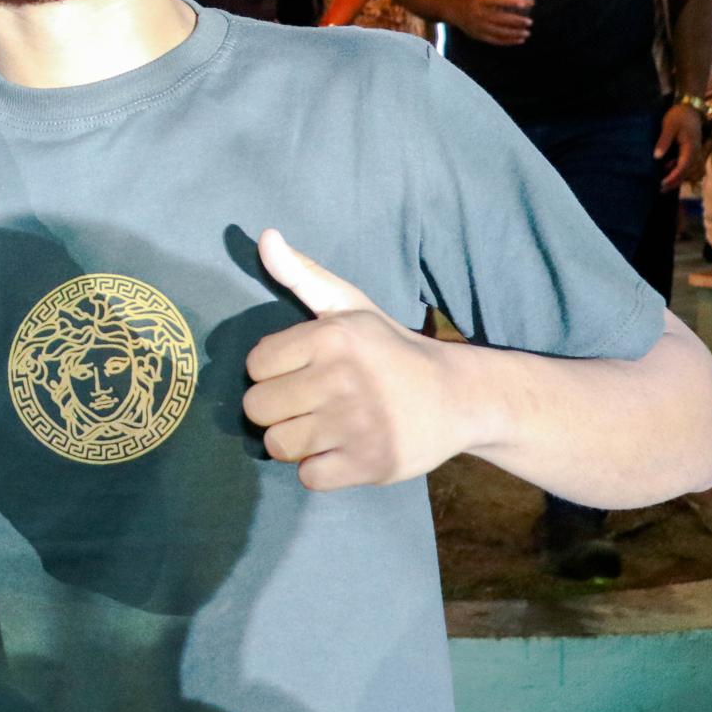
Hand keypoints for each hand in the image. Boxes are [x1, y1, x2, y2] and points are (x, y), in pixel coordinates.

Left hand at [243, 230, 465, 490]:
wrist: (458, 396)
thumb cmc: (390, 350)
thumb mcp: (349, 304)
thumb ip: (301, 274)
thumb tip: (264, 235)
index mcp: (332, 337)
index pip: (254, 365)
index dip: (271, 371)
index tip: (298, 372)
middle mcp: (342, 378)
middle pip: (257, 408)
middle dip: (276, 408)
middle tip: (306, 403)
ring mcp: (357, 424)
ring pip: (277, 445)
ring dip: (293, 441)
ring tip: (320, 427)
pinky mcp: (371, 463)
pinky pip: (308, 477)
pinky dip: (319, 469)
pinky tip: (339, 450)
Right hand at [455, 0, 532, 45]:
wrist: (459, 11)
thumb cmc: (481, 2)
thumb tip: (532, 2)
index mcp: (482, 0)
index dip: (511, 1)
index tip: (524, 4)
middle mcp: (479, 13)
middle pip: (500, 18)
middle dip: (516, 21)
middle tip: (529, 22)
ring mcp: (478, 26)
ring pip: (499, 31)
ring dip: (514, 33)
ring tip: (527, 33)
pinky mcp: (479, 35)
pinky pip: (496, 40)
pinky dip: (509, 41)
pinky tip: (519, 40)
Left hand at [654, 103, 702, 191]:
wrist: (689, 108)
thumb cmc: (678, 116)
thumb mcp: (669, 126)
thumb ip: (663, 141)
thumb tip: (656, 157)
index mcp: (690, 147)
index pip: (683, 166)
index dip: (673, 177)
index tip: (662, 183)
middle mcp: (695, 152)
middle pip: (686, 172)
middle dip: (674, 182)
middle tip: (659, 190)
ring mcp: (694, 152)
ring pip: (686, 169)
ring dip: (675, 178)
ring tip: (661, 186)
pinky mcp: (690, 151)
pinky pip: (684, 164)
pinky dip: (676, 170)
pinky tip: (665, 173)